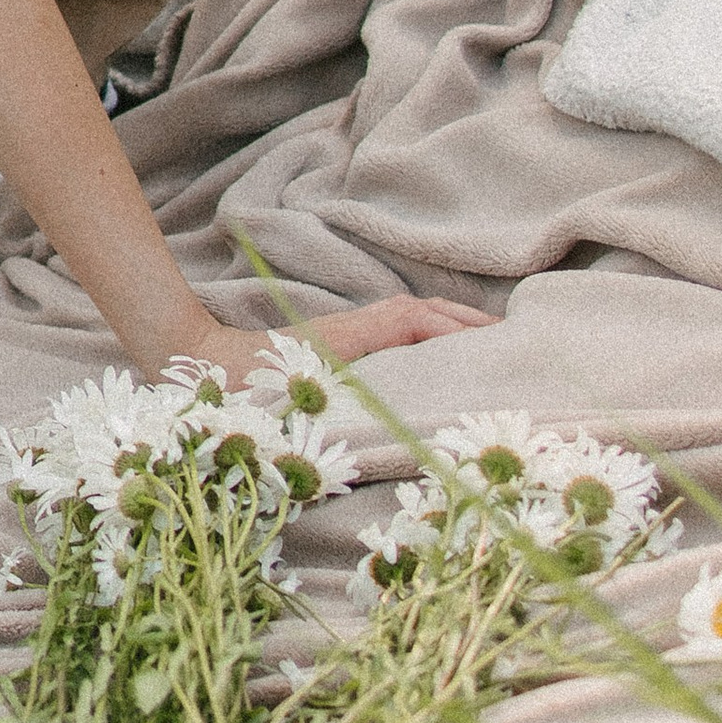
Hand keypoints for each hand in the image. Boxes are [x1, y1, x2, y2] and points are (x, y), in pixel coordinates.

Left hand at [202, 294, 495, 389]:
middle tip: (522, 349)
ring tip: (499, 352)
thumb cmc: (244, 388)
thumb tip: (388, 409)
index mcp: (352, 336)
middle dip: (473, 327)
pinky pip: (402, 329)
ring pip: (417, 318)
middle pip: (427, 313)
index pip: (418, 322)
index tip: (504, 348)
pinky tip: (449, 358)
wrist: (199, 362)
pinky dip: (434, 334)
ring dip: (456, 328)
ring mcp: (352, 330)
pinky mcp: (346, 340)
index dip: (462, 333)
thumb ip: (341, 399)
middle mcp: (357, 325)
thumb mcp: (296, 398)